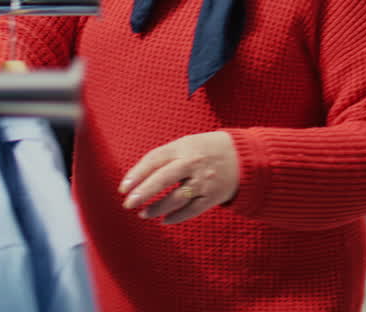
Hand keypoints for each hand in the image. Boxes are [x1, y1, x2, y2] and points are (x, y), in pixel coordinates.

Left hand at [118, 131, 239, 224]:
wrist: (243, 157)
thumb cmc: (205, 150)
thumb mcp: (186, 144)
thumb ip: (164, 157)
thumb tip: (136, 178)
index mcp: (182, 147)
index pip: (154, 159)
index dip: (136, 174)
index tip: (123, 188)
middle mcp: (192, 163)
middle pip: (163, 178)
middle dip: (143, 193)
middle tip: (127, 204)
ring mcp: (203, 181)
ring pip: (175, 198)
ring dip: (157, 209)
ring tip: (143, 214)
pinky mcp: (213, 197)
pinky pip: (191, 210)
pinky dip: (176, 217)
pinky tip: (164, 221)